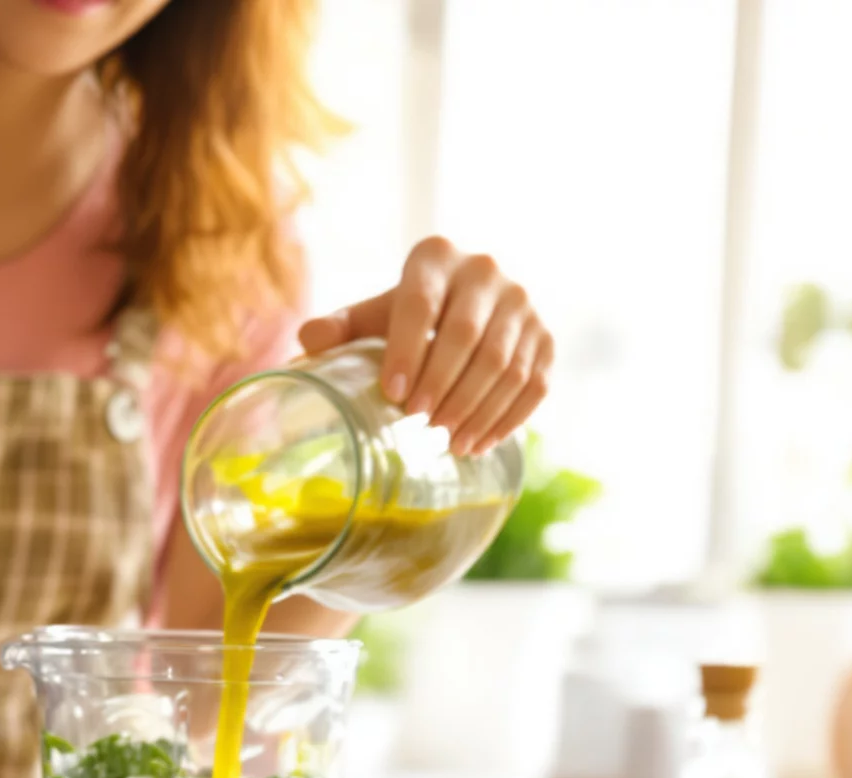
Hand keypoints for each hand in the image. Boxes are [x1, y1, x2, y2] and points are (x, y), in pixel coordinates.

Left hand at [298, 239, 551, 454]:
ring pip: (504, 364)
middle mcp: (486, 271)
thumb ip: (341, 328)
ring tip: (449, 443)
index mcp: (436, 258)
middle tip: (420, 424)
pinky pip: (534, 383)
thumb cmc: (410, 317)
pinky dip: (507, 419)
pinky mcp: (546, 337)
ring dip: (476, 409)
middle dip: (442, 386)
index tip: (393, 396)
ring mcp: (523, 304)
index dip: (406, 352)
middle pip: (465, 337)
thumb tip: (305, 343)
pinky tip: (480, 445)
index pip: (420, 305)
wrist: (469, 306)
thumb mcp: (375, 315)